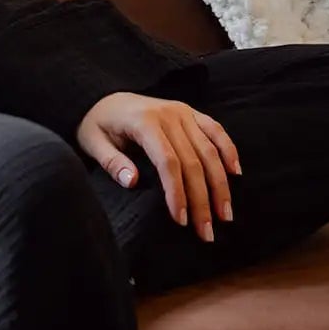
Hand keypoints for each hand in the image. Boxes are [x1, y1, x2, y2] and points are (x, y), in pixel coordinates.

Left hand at [76, 91, 241, 242]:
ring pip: (210, 150)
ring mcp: (182, 111)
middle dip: (202, 199)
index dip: (177, 192)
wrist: (102, 98)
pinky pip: (216, 130)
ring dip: (220, 184)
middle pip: (193, 161)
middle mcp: (168, 115)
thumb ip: (111, 161)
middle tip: (207, 231)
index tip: (182, 220)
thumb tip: (131, 181)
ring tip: (225, 215)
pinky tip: (235, 174)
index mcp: (144, 122)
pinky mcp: (190, 112)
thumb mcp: (92, 142)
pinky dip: (229, 150)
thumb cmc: (97, 124)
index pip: (168, 162)